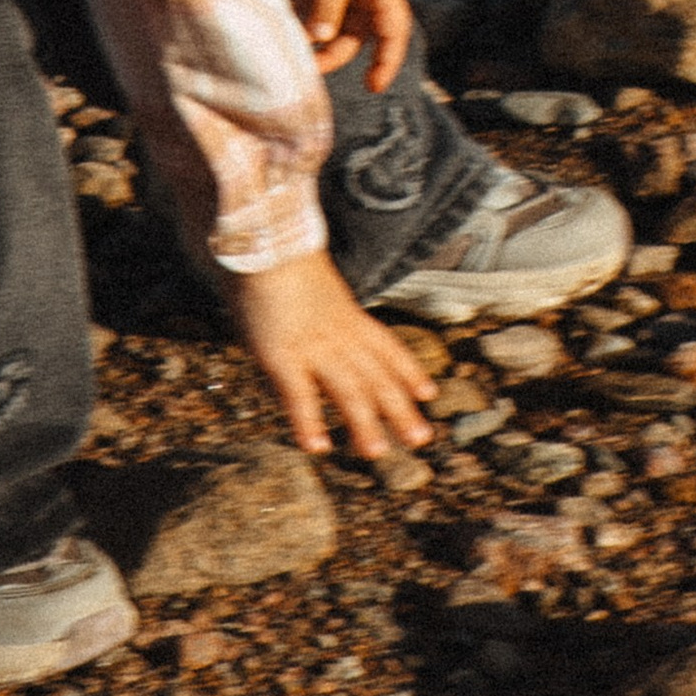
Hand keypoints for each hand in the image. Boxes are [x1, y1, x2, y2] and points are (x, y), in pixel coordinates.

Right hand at [230, 252, 435, 461]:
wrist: (267, 242)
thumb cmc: (280, 257)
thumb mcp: (313, 287)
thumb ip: (320, 312)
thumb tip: (313, 328)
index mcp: (349, 314)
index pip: (387, 347)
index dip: (409, 371)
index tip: (429, 393)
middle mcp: (340, 334)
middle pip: (377, 377)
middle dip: (400, 409)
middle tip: (421, 438)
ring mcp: (315, 347)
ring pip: (349, 391)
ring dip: (364, 424)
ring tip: (376, 452)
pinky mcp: (284, 357)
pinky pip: (300, 396)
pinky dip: (309, 423)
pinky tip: (317, 448)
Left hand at [293, 0, 413, 91]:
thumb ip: (328, 2)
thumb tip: (319, 38)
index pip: (393, 31)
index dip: (387, 61)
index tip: (373, 88)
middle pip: (356, 29)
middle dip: (334, 50)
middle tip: (308, 68)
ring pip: (332, 13)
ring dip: (313, 29)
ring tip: (289, 46)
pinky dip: (300, 6)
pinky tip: (280, 16)